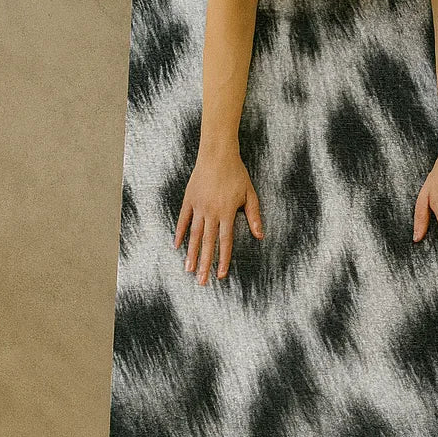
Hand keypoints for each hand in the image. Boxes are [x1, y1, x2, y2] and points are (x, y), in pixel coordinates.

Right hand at [174, 146, 263, 284]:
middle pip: (207, 243)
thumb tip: (261, 236)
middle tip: (201, 282)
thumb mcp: (250, 194)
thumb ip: (254, 216)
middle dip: (204, 264)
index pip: (225, 242)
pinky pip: (182, 219)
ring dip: (191, 253)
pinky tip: (177, 246)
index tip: (221, 275)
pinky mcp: (189, 199)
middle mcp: (211, 212)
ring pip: (193, 234)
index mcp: (226, 213)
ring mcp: (198, 206)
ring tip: (188, 270)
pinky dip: (179, 233)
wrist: (217, 154)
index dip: (223, 259)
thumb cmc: (236, 173)